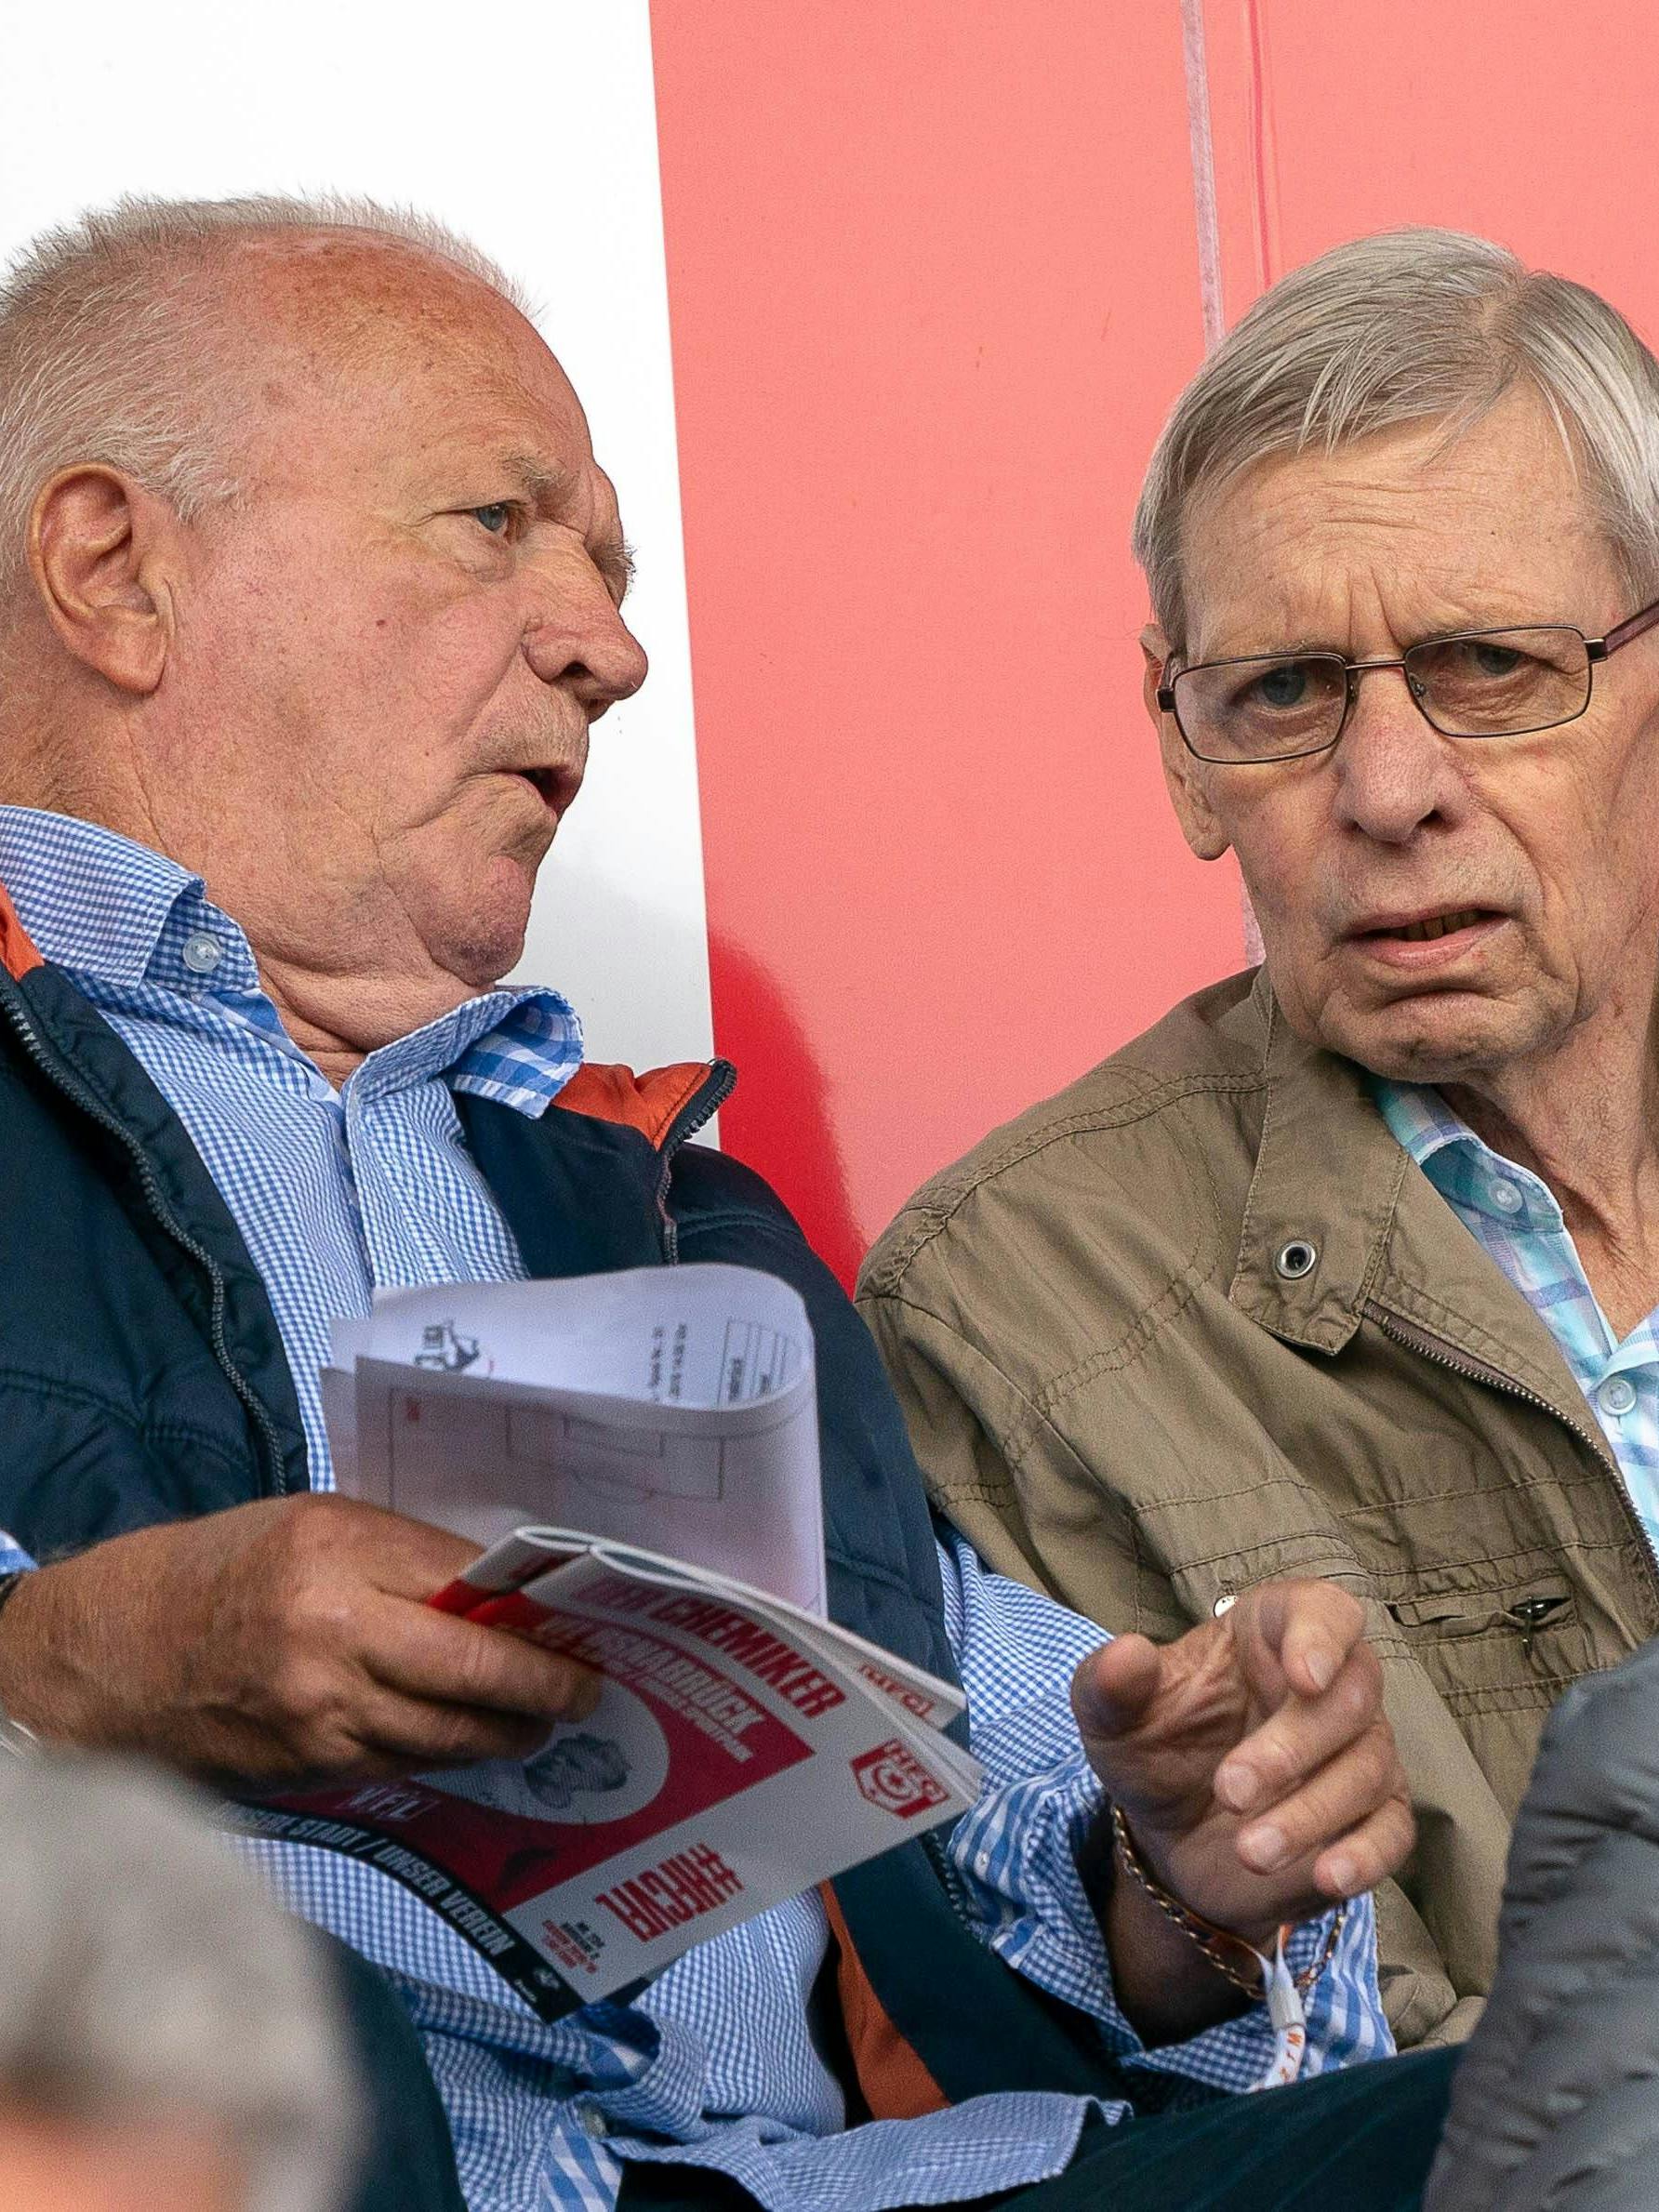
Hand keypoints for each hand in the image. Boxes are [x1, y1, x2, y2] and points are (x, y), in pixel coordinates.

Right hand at [0, 1496, 596, 1789]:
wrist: (114, 1654)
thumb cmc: (221, 1571)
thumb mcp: (312, 1527)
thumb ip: (401, 1555)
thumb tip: (498, 1590)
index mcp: (336, 1550)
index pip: (466, 1582)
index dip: (532, 1609)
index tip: (581, 1620)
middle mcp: (332, 1632)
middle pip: (473, 1671)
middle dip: (544, 1688)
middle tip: (586, 1692)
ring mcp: (320, 1710)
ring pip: (448, 1733)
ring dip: (507, 1733)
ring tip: (540, 1723)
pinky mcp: (310, 1765)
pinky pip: (405, 1763)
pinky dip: (448, 1753)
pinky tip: (474, 1743)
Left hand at [1073, 1579, 1410, 1950]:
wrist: (1172, 1838)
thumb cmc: (1157, 1749)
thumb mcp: (1115, 1718)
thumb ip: (1111, 1683)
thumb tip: (1125, 1654)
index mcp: (1271, 1635)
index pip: (1323, 1610)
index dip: (1321, 1636)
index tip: (1303, 1675)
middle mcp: (1331, 1686)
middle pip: (1349, 1697)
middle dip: (1292, 1747)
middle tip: (1229, 1788)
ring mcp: (1359, 1752)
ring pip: (1366, 1769)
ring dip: (1310, 1812)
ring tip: (1250, 1849)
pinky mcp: (1372, 1818)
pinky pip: (1391, 1832)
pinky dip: (1366, 1854)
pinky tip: (1328, 1875)